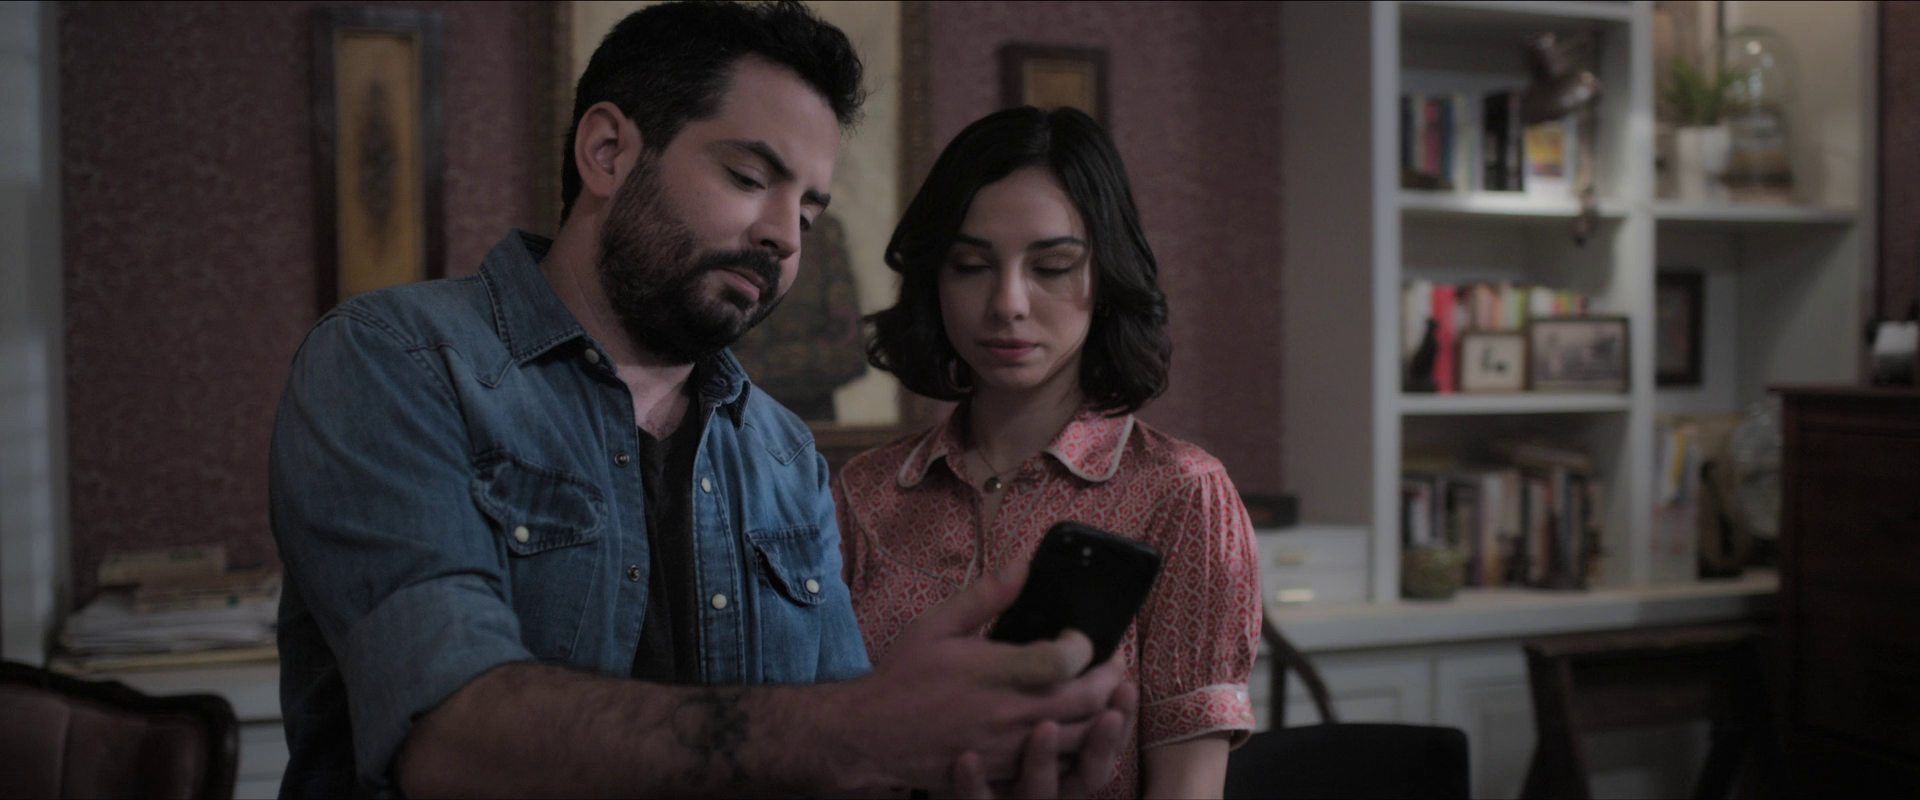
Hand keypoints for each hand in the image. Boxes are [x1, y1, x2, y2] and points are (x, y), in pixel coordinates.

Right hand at [841, 562, 1126, 789]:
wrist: (872, 735)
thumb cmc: (905, 677)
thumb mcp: (938, 624)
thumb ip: (987, 595)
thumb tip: (1024, 565)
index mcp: (997, 671)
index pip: (1067, 659)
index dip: (1086, 644)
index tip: (1080, 636)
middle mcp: (1010, 712)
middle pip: (1088, 701)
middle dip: (1110, 679)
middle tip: (1111, 663)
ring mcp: (1011, 747)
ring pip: (1082, 738)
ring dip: (1102, 715)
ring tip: (1102, 695)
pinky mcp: (1007, 770)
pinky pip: (1059, 763)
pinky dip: (1077, 745)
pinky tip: (1074, 727)